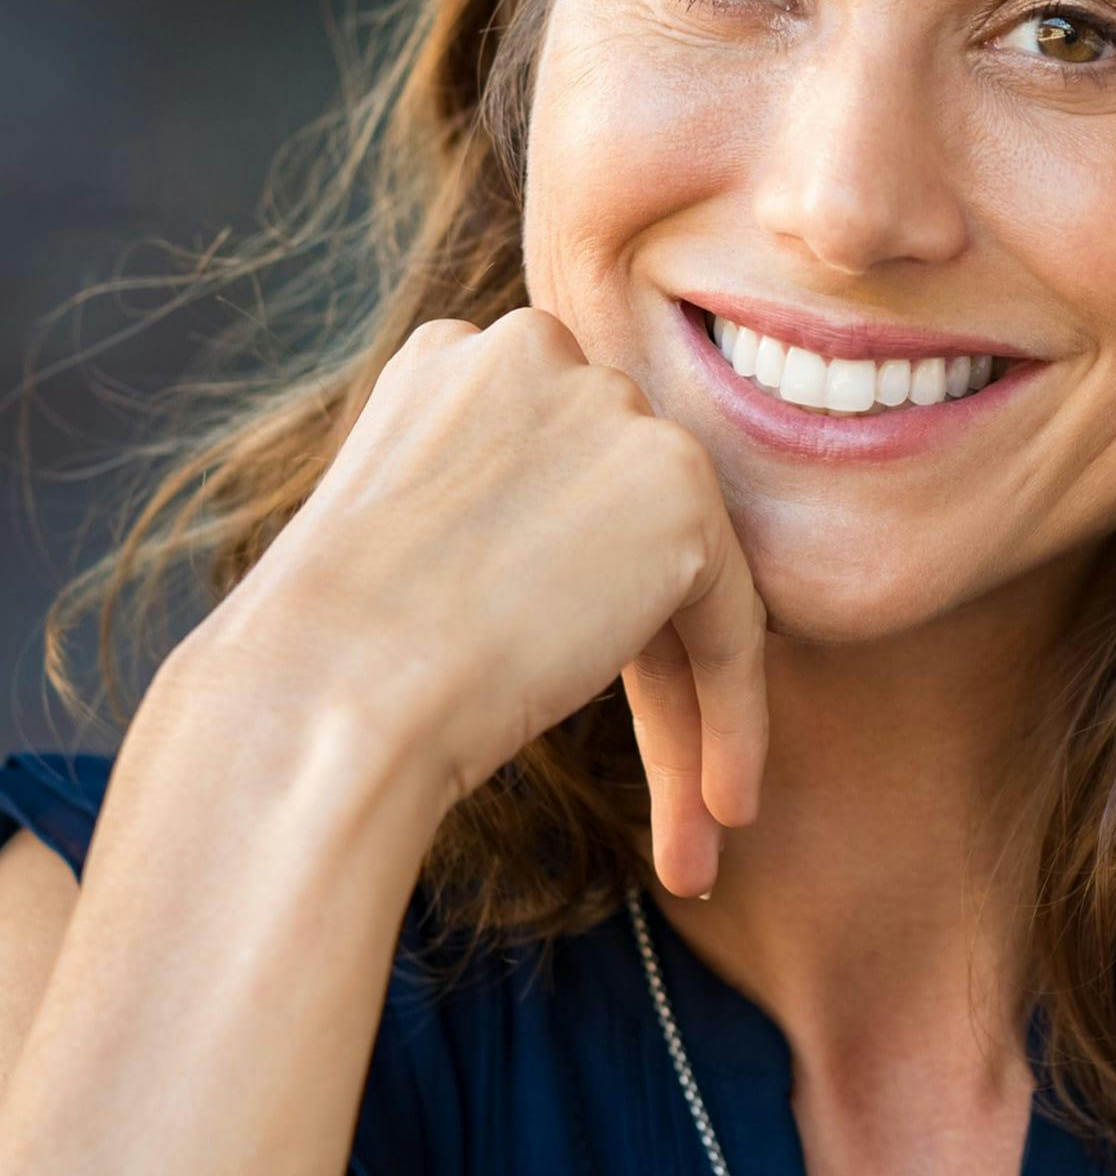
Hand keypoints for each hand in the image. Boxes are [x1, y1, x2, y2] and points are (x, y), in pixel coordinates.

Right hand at [186, 306, 766, 897]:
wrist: (320, 696)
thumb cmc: (324, 654)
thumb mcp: (401, 535)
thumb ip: (498, 507)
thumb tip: (569, 555)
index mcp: (461, 357)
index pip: (556, 482)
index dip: (568, 595)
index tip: (556, 683)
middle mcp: (542, 354)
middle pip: (620, 525)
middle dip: (636, 652)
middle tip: (660, 780)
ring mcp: (614, 411)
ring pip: (681, 575)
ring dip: (687, 703)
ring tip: (696, 821)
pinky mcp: (678, 489)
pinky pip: (731, 620)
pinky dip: (735, 715)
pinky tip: (726, 807)